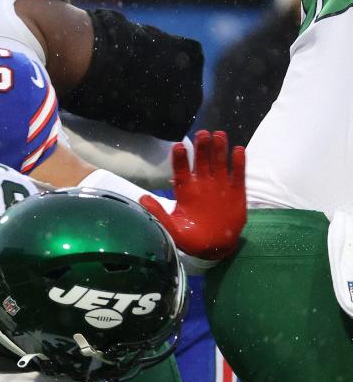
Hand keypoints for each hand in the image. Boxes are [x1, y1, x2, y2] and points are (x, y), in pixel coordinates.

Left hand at [141, 130, 245, 258]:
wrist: (215, 247)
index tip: (178, 146)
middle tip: (202, 133)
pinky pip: (238, 174)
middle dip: (201, 147)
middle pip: (201, 161)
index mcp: (186, 191)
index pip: (181, 171)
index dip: (180, 159)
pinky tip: (238, 150)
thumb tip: (142, 199)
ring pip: (219, 162)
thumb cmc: (191, 239)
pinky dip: (238, 163)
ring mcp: (220, 185)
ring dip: (219, 149)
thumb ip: (159, 214)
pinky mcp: (236, 191)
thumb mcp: (172, 230)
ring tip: (219, 135)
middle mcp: (202, 184)